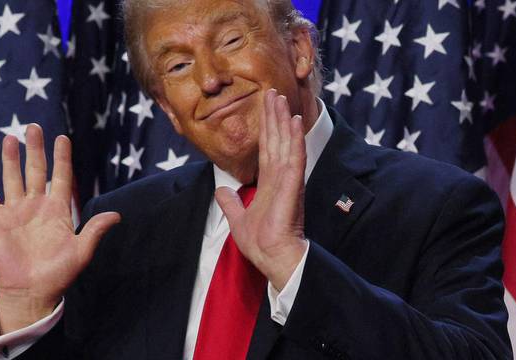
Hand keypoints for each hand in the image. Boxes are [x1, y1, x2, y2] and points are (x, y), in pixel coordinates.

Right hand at [0, 124, 119, 333]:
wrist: (32, 293)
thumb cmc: (59, 274)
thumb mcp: (81, 252)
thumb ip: (95, 230)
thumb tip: (117, 215)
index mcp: (57, 210)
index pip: (61, 177)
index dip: (62, 158)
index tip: (63, 138)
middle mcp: (36, 206)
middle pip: (36, 171)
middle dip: (35, 149)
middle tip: (33, 127)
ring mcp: (16, 212)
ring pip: (12, 178)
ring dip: (10, 159)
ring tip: (9, 138)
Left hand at [215, 89, 307, 290]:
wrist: (271, 257)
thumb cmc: (259, 242)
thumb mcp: (237, 218)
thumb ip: (230, 203)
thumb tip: (221, 190)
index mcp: (268, 182)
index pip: (266, 148)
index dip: (265, 127)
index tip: (265, 107)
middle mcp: (279, 177)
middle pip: (275, 139)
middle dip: (273, 116)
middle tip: (273, 91)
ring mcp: (287, 179)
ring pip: (285, 142)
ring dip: (283, 120)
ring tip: (281, 98)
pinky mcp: (293, 185)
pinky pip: (294, 157)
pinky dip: (295, 139)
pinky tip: (294, 121)